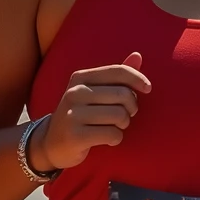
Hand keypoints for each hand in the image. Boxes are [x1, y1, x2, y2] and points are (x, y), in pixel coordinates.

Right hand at [30, 51, 150, 171]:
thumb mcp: (93, 92)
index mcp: (80, 78)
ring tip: (115, 127)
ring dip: (124, 125)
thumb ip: (115, 76)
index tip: (148, 89)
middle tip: (125, 116)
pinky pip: (112, 134)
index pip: (117, 71)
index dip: (138, 78)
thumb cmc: (81, 115)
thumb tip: (138, 56)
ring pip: (120, 116)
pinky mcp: (75, 135)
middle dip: (131, 108)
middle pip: (123, 95)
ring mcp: (73, 114)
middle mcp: (75, 92)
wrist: (51, 143)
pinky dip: (116, 139)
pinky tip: (107, 139)